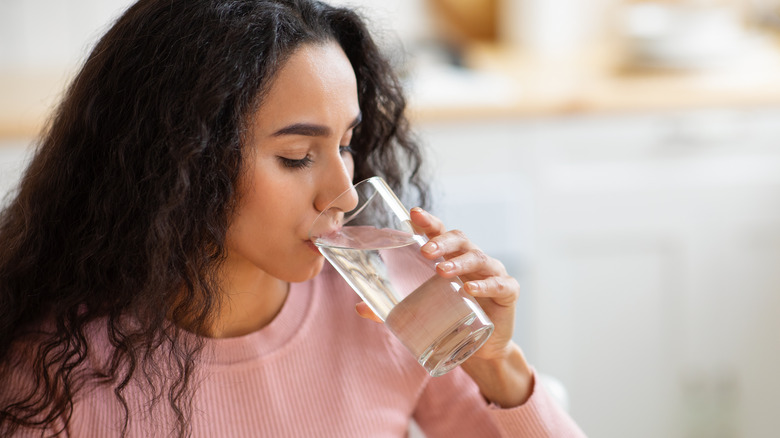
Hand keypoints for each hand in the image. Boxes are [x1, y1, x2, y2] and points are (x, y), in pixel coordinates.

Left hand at [355, 207, 518, 360]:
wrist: (482, 349)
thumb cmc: (451, 319)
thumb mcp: (421, 311)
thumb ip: (391, 309)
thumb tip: (359, 307)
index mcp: (451, 257)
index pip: (440, 232)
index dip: (428, 222)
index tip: (413, 213)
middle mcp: (472, 260)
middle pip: (460, 239)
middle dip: (442, 241)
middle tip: (425, 251)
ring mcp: (492, 273)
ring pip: (478, 258)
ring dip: (460, 262)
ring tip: (442, 271)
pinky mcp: (508, 292)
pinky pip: (500, 284)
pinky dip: (486, 285)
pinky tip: (471, 290)